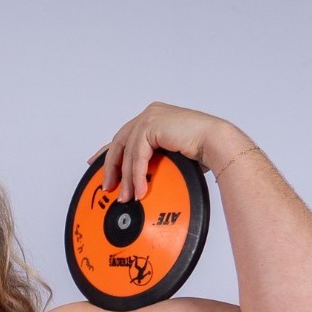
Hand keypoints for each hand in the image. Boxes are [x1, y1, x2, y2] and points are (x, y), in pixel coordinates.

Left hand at [89, 102, 249, 201]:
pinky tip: (139, 190)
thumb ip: (153, 160)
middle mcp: (150, 114)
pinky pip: (138, 155)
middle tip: (108, 186)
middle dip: (111, 168)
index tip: (94, 163)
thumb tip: (141, 179)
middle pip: (120, 143)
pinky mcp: (153, 125)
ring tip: (127, 196)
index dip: (108, 152)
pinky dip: (137, 175)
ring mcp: (150, 117)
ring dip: (127, 178)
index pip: (124, 136)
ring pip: (128, 152)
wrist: (217, 144)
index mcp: (153, 118)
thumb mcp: (168, 157)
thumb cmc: (201, 151)